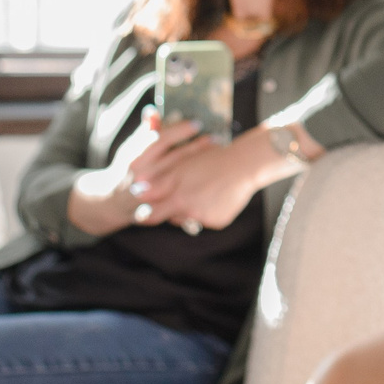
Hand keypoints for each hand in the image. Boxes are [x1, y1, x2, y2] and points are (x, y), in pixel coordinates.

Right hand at [65, 110, 206, 236]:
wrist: (113, 202)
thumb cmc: (126, 169)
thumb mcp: (131, 148)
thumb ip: (144, 131)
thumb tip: (152, 111)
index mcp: (135, 158)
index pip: (161, 140)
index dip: (181, 130)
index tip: (197, 123)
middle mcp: (142, 176)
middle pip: (175, 158)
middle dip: (197, 147)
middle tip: (215, 137)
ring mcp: (150, 194)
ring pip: (181, 176)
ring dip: (200, 163)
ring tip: (215, 152)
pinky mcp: (159, 207)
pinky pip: (181, 192)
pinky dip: (195, 181)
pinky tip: (207, 173)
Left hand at [128, 118, 271, 230]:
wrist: (245, 165)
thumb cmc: (211, 161)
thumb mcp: (181, 168)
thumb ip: (159, 184)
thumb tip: (137, 193)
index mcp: (178, 199)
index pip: (152, 216)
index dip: (145, 214)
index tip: (141, 212)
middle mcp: (190, 214)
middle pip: (172, 217)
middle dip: (173, 207)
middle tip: (183, 190)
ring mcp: (206, 219)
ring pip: (189, 218)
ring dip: (191, 208)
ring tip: (203, 189)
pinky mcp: (220, 222)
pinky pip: (206, 219)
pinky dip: (208, 210)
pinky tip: (216, 195)